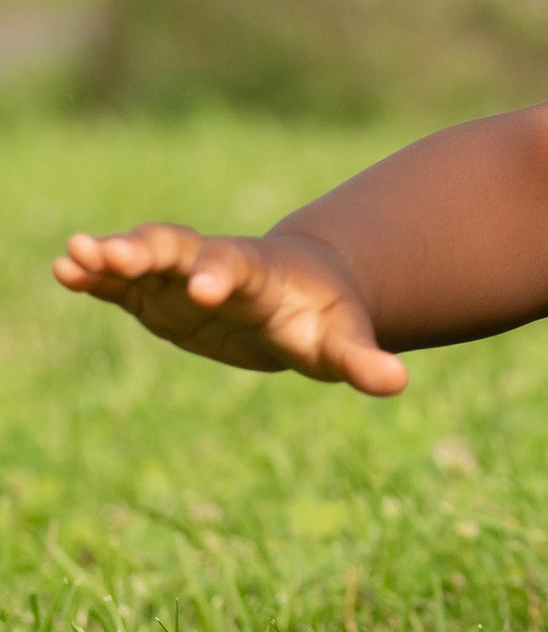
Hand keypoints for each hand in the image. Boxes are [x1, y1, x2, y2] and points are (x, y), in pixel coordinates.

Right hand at [52, 223, 407, 394]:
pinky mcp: (160, 294)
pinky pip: (123, 283)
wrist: (303, 289)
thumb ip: (362, 361)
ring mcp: (183, 275)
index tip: (203, 287)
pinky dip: (96, 276)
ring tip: (72, 255)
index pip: (237, 269)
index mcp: (260, 275)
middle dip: (149, 251)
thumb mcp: (343, 342)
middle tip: (114, 255)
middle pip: (180, 249)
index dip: (220, 275)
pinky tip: (64, 270)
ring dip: (111, 256)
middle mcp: (215, 265)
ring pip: (144, 258)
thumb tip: (399, 382)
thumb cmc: (324, 318)